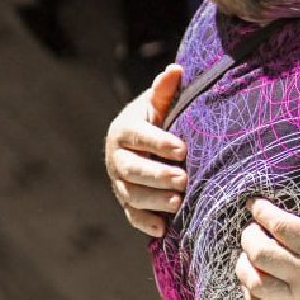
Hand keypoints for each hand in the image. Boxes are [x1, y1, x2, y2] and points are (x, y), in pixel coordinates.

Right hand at [104, 65, 187, 239]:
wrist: (144, 142)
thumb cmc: (158, 120)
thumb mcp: (160, 105)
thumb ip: (165, 92)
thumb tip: (176, 69)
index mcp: (124, 130)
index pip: (138, 136)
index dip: (158, 142)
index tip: (182, 149)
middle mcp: (116, 157)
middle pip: (132, 169)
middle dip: (157, 175)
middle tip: (183, 178)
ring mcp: (119, 182)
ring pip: (132, 194)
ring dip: (155, 200)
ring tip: (179, 202)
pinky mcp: (126, 202)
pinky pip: (132, 215)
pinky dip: (145, 223)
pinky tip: (162, 229)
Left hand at [234, 165, 299, 299]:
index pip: (279, 225)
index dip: (261, 212)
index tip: (255, 206)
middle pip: (260, 253)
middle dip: (249, 237)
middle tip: (251, 229)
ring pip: (258, 283)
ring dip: (244, 267)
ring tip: (246, 257)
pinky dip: (252, 298)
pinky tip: (252, 287)